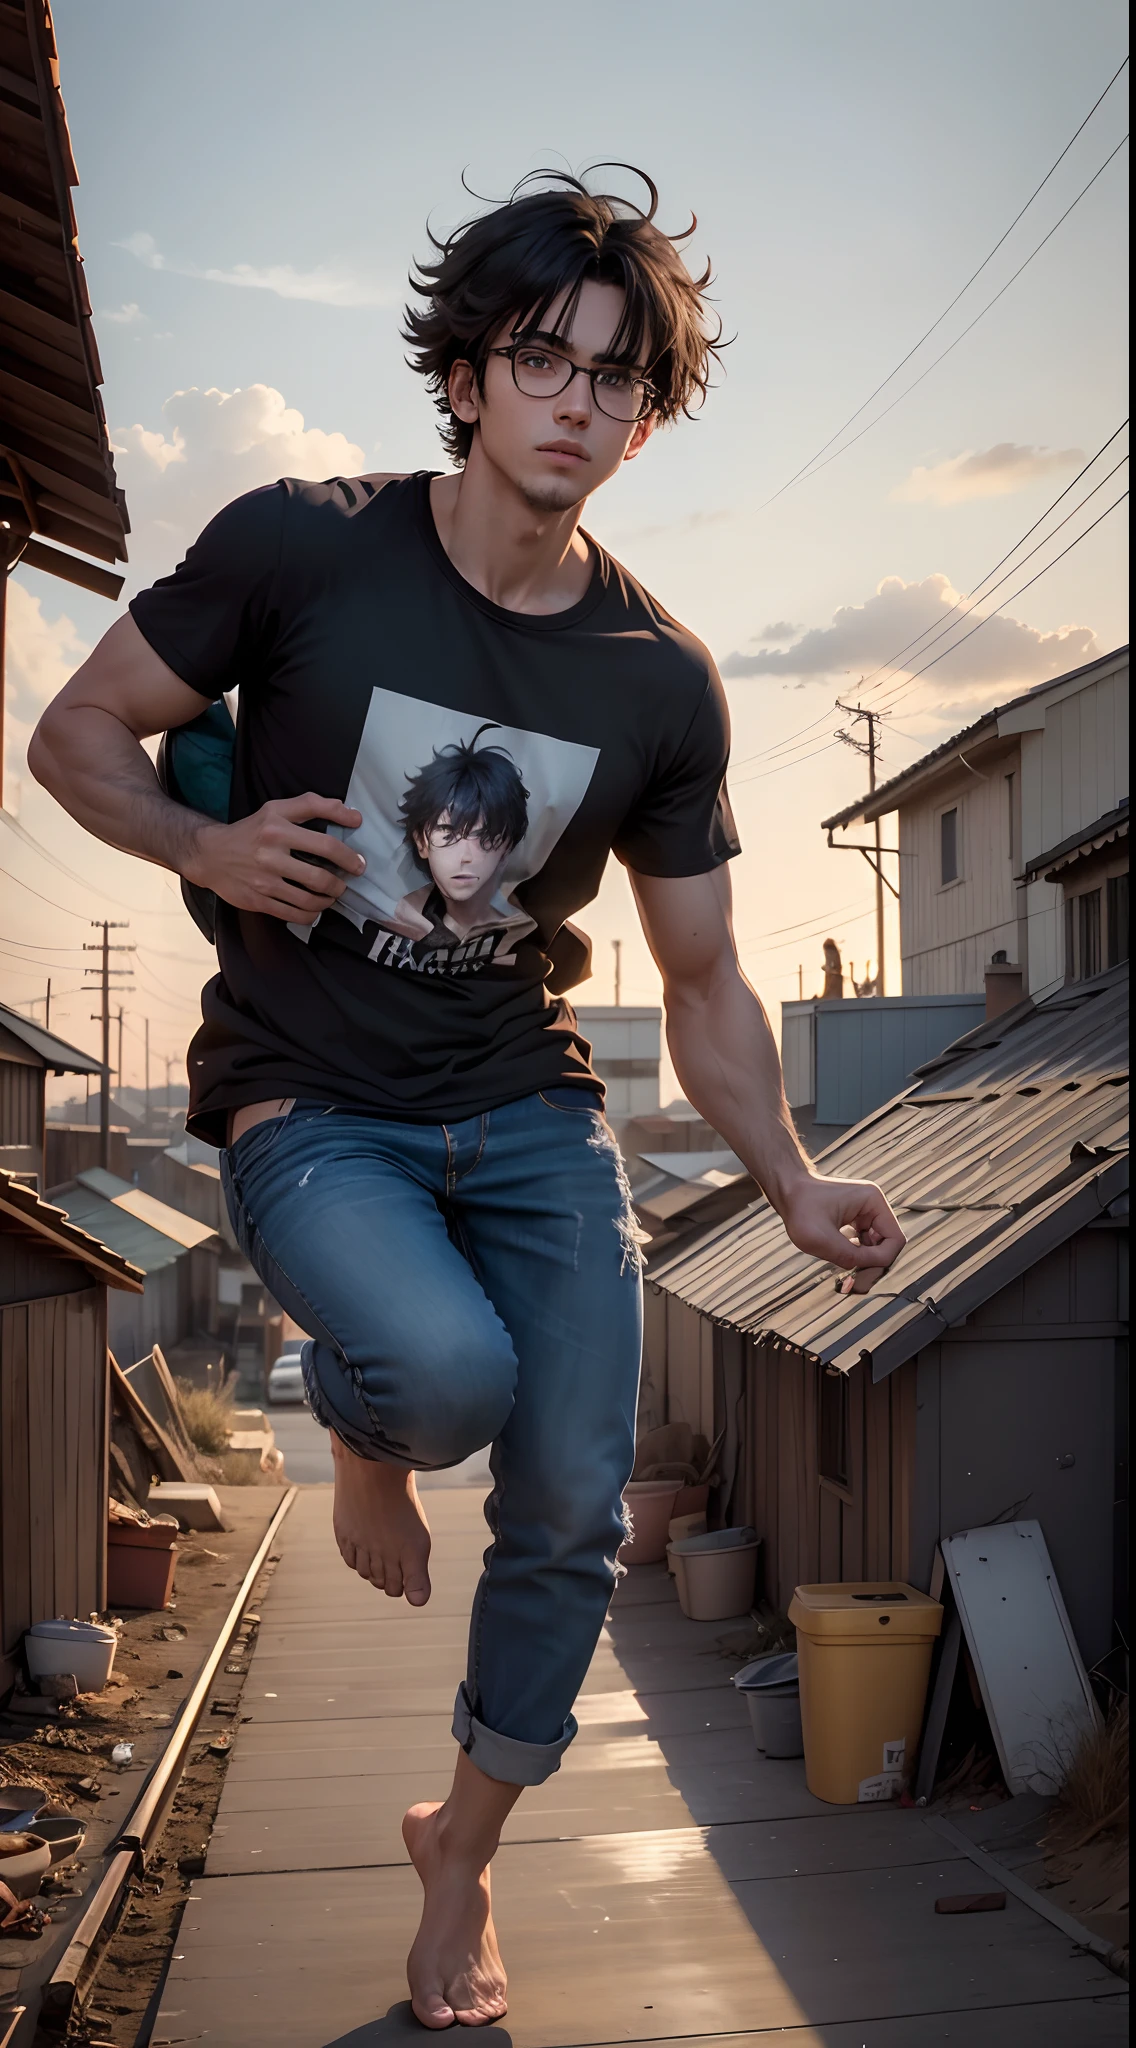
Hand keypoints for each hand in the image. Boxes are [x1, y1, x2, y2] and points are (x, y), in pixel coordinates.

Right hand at [183, 793, 364, 923]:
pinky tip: (316, 908)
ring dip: (329, 899)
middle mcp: (271, 855)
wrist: (210, 855)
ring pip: (310, 900)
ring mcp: (264, 881)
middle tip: (348, 880)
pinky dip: (312, 914)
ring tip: (333, 894)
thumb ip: (311, 805)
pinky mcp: (258, 901)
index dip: (348, 854)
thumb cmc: (251, 830)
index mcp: (278, 828)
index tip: (360, 861)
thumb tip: (350, 813)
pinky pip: (295, 914)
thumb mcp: (276, 809)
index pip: (325, 843)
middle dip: (341, 882)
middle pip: (320, 877)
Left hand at [780, 1173, 905, 1295]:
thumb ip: (849, 1257)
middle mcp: (873, 1205)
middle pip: (887, 1245)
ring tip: (846, 1271)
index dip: (881, 1260)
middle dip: (872, 1263)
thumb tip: (870, 1271)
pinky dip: (855, 1254)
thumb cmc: (800, 1208)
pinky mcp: (855, 1219)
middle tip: (853, 1280)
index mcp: (873, 1201)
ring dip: (863, 1260)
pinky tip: (840, 1258)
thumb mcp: (822, 1239)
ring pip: (876, 1246)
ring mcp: (865, 1212)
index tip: (861, 1271)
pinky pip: (864, 1243)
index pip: (895, 1240)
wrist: (786, 1191)